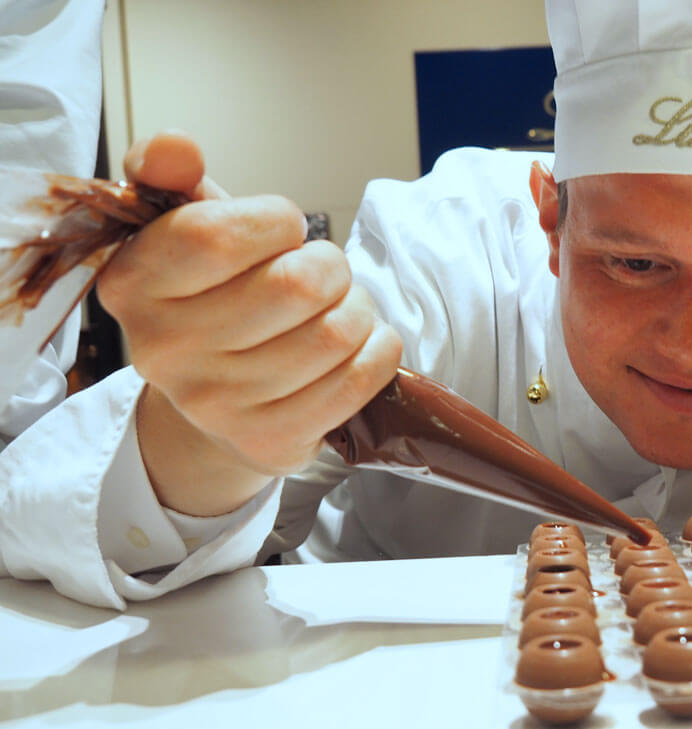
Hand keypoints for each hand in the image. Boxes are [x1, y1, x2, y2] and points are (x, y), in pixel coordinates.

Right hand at [97, 131, 403, 514]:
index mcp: (133, 286)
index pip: (215, 237)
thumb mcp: (182, 226)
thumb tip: (175, 146)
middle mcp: (164, 351)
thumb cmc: (211, 296)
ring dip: (358, 309)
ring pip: (335, 333)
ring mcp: (217, 404)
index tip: (284, 227)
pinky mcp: (270, 440)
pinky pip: (358, 381)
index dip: (274, 221)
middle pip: (294, 286)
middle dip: (330, 266)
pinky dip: (379, 351)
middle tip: (323, 273)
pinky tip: (362, 343)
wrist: (215, 400)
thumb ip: (171, 174)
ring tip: (340, 309)